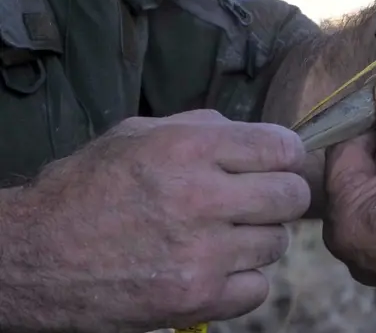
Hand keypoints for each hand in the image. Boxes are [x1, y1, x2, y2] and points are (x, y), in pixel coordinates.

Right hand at [5, 110, 309, 331]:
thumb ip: (203, 128)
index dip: (285, 155)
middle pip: (292, 196)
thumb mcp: (138, 135)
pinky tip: (215, 268)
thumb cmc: (86, 189)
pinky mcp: (196, 298)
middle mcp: (201, 198)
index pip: (283, 147)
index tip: (276, 163)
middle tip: (255, 201)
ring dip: (257, 239)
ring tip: (222, 235)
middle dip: (280, 196)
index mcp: (189, 149)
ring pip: (277, 243)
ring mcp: (201, 254)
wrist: (33, 257)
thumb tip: (260, 137)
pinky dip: (242, 280)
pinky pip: (258, 288)